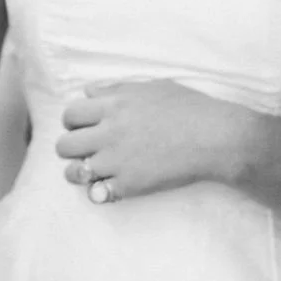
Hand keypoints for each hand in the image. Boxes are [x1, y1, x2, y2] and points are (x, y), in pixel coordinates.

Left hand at [56, 80, 255, 199]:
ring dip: (79, 172)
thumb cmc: (191, 108)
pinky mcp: (129, 185)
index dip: (74, 122)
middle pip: (64, 144)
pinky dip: (99, 192)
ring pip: (73, 172)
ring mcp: (117, 161)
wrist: (216, 138)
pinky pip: (96, 194)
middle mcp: (109, 132)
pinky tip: (108, 187)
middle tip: (87, 150)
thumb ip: (116, 89)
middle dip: (72, 147)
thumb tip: (89, 91)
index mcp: (114, 105)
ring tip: (91, 172)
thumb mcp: (152, 87)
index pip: (70, 114)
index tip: (84, 127)